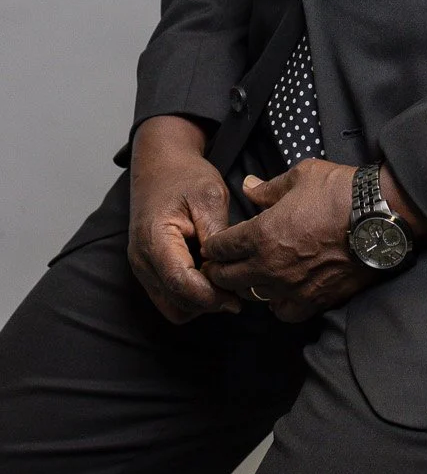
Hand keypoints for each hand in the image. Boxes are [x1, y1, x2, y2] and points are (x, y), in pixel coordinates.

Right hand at [129, 115, 239, 322]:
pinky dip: (191, 297)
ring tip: (225, 282)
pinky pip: (170, 298)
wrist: (160, 165)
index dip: (211, 295)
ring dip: (200, 302)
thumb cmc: (184, 176)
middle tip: (238, 288)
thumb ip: (217, 233)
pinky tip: (211, 278)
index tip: (237, 295)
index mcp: (155, 239)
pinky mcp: (149, 270)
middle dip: (208, 301)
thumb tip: (228, 267)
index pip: (180, 283)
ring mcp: (142, 268)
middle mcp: (142, 260)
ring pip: (173, 307)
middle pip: (176, 302)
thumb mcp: (209, 196)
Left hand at [202, 158, 370, 322]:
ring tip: (251, 277)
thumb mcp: (301, 176)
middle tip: (222, 264)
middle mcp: (269, 266)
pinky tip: (281, 292)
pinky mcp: (314, 300)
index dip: (213, 246)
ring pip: (251, 297)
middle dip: (220, 270)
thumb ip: (268, 187)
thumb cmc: (340, 192)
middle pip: (227, 278)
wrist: (380, 217)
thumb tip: (247, 186)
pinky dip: (277, 304)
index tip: (214, 245)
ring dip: (247, 287)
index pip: (220, 248)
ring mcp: (291, 287)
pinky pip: (283, 312)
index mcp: (260, 234)